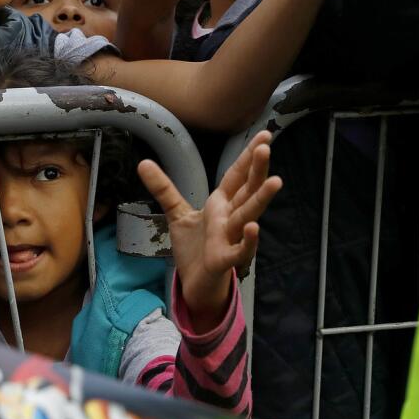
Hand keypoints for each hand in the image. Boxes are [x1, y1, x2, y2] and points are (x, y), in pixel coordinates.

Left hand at [138, 130, 281, 332]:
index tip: (264, 135)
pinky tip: (254, 227)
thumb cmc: (195, 247)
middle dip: (256, 170)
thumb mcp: (177, 213)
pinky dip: (248, 240)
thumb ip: (164, 188)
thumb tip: (143, 162)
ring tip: (275, 181)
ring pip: (249, 216)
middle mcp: (229, 218)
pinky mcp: (226, 260)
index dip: (248, 156)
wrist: (195, 282)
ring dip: (261, 200)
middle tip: (265, 147)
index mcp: (221, 204)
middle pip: (247, 190)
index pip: (237, 176)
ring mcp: (230, 238)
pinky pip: (240, 250)